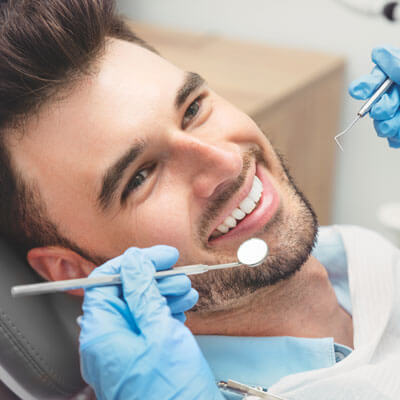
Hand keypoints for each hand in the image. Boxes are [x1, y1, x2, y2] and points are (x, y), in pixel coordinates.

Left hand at [79, 245, 222, 399]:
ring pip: (141, 307)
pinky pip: (150, 323)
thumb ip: (142, 292)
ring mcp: (127, 349)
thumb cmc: (171, 391)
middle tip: (178, 273)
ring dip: (164, 293)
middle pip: (125, 293)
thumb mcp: (159, 331)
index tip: (158, 256)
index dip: (132, 263)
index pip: (105, 282)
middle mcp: (109, 341)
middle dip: (153, 279)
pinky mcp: (143, 355)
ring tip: (186, 290)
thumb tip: (133, 262)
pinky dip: (167, 311)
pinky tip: (183, 307)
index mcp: (102, 334)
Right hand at [349, 45, 399, 147]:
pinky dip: (395, 137)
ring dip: (389, 126)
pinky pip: (391, 139)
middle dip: (381, 108)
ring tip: (399, 124)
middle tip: (392, 107)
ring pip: (382, 126)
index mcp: (397, 81)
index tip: (359, 91)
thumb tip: (378, 52)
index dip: (364, 87)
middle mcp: (396, 98)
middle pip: (375, 106)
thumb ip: (395, 65)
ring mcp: (397, 117)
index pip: (374, 82)